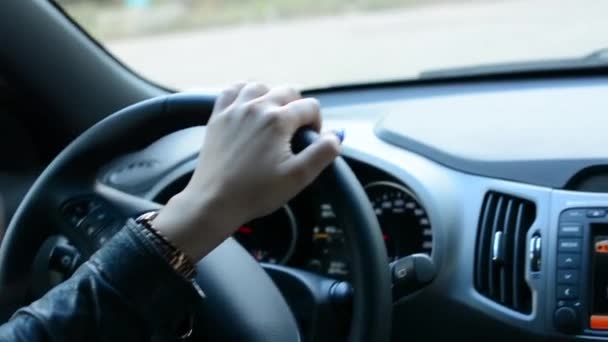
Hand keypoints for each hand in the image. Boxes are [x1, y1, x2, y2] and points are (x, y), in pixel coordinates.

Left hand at [153, 83, 340, 260]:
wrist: (214, 201)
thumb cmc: (256, 192)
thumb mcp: (298, 177)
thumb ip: (323, 153)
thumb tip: (335, 137)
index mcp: (278, 120)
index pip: (310, 107)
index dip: (317, 123)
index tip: (310, 142)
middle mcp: (256, 107)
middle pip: (287, 91)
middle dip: (298, 108)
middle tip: (295, 133)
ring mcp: (234, 109)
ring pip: (260, 86)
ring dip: (272, 97)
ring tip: (274, 118)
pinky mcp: (217, 116)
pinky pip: (233, 90)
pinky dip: (244, 93)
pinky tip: (248, 106)